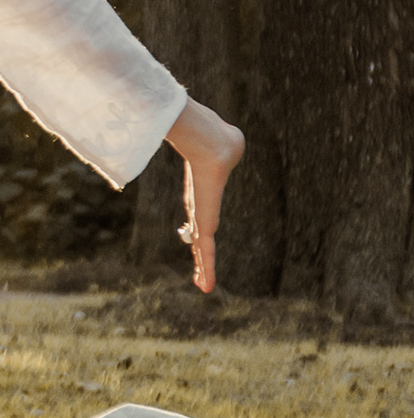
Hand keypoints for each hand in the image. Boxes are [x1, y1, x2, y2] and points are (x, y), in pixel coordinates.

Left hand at [163, 98, 244, 292]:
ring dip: (205, 267)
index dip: (199, 227)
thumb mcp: (226, 143)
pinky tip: (206, 286)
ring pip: (202, 247)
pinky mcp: (204, 223)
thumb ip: (226, 143)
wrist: (211, 144)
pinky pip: (206, 249)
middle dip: (201, 254)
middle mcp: (200, 206)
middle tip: (199, 273)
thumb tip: (229, 137)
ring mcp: (201, 216)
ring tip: (204, 285)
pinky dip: (208, 268)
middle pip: (200, 235)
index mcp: (204, 192)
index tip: (193, 236)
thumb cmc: (218, 139)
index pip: (200, 214)